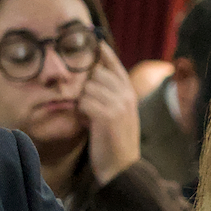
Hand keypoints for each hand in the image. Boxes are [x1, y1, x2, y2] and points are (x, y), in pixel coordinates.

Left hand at [75, 42, 141, 186]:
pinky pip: (84, 102)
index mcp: (129, 92)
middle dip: (85, 85)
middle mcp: (126, 94)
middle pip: (95, 73)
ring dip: (83, 102)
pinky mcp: (108, 115)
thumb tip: (88, 76)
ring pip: (87, 87)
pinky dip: (82, 113)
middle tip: (88, 104)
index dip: (100, 52)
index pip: (112, 63)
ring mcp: (118, 104)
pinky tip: (89, 124)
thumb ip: (107, 94)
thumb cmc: (113, 141)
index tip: (91, 41)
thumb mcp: (116, 113)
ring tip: (90, 117)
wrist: (122, 169)